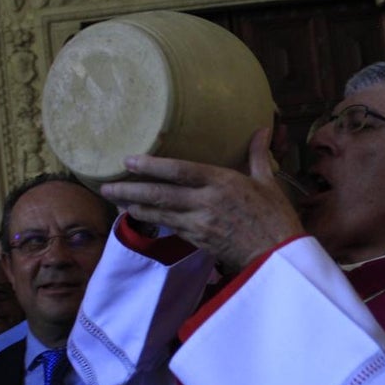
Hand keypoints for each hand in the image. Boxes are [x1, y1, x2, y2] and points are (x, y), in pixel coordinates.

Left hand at [102, 127, 304, 270]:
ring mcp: (201, 224)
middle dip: (130, 190)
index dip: (151, 165)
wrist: (278, 256)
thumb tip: (262, 129)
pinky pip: (171, 228)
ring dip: (135, 207)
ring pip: (160, 214)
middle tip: (105, 185)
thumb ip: (257, 155)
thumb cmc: (276, 217)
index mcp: (222, 183)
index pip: (179, 170)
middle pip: (160, 194)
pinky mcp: (200, 242)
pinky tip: (139, 216)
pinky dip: (153, 221)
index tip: (129, 161)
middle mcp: (206, 203)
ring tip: (114, 200)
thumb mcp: (268, 182)